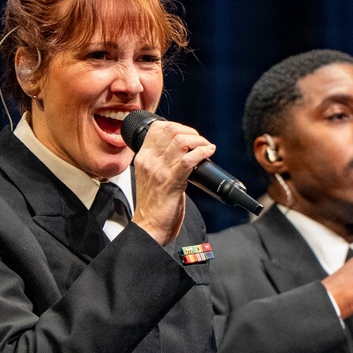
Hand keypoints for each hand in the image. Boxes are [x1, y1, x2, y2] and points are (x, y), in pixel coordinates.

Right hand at [130, 119, 216, 245]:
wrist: (149, 226)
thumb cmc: (154, 204)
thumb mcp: (153, 176)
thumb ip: (162, 162)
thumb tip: (183, 151)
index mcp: (143, 157)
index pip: (157, 128)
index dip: (178, 126)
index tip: (189, 134)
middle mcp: (149, 160)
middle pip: (170, 130)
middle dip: (191, 132)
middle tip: (201, 141)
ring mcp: (159, 170)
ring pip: (180, 141)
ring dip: (199, 141)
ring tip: (207, 147)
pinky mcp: (171, 182)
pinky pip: (188, 159)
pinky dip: (202, 152)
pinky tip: (209, 152)